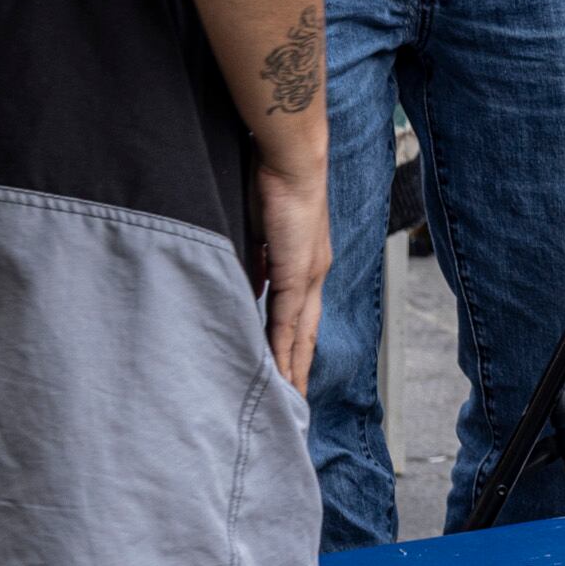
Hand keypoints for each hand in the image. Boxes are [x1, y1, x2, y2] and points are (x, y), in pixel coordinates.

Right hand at [253, 159, 326, 393]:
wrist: (291, 160)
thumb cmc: (273, 186)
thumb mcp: (261, 234)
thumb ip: (258, 264)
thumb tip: (250, 289)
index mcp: (308, 265)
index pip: (301, 317)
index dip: (295, 347)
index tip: (289, 372)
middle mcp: (314, 275)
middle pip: (307, 335)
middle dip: (300, 370)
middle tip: (295, 404)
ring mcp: (308, 276)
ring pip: (299, 336)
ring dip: (292, 369)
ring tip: (288, 400)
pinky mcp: (296, 273)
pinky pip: (286, 320)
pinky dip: (281, 349)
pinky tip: (278, 372)